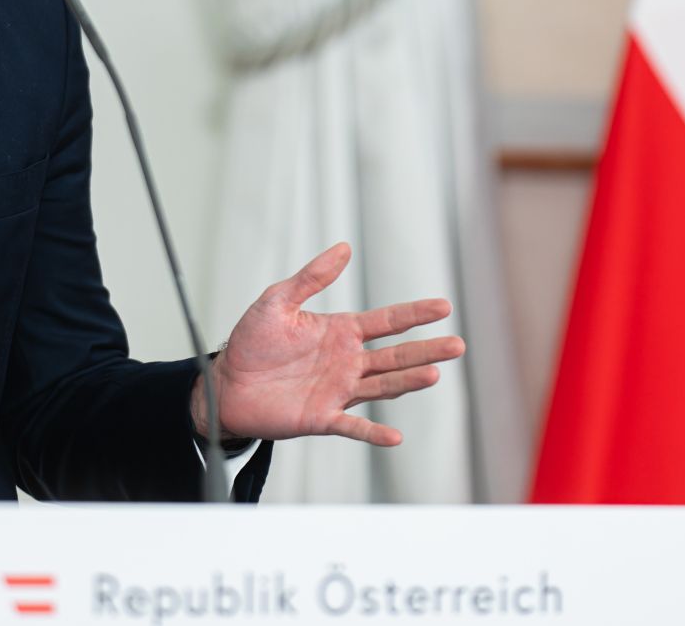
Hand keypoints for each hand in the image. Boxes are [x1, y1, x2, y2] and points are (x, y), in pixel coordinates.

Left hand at [192, 243, 462, 446]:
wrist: (226, 383)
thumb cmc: (252, 342)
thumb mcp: (277, 300)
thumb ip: (311, 277)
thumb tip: (345, 248)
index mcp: (341, 331)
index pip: (387, 321)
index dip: (415, 314)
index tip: (444, 307)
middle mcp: (347, 362)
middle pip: (396, 355)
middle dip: (426, 350)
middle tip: (457, 344)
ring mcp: (338, 391)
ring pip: (382, 386)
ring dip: (408, 381)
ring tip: (434, 374)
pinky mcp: (322, 417)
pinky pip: (352, 426)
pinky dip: (373, 433)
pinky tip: (395, 436)